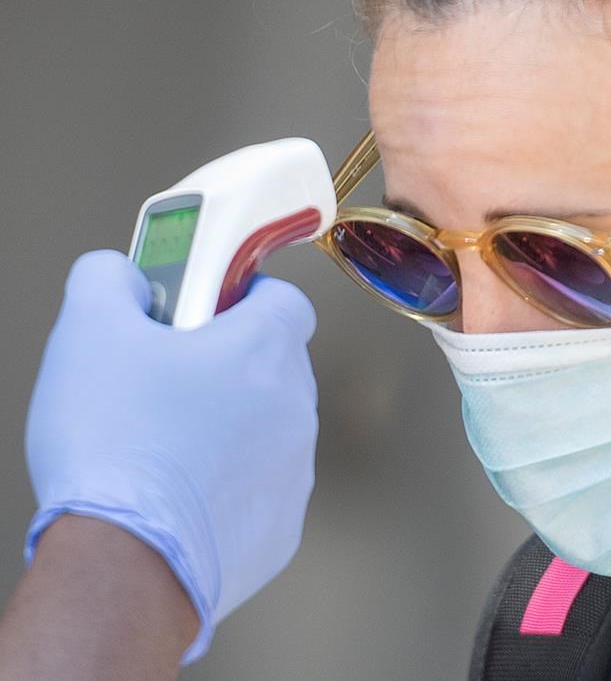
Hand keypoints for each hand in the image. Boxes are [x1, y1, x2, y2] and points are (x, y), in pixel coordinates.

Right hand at [24, 250, 319, 662]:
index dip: (250, 296)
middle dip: (232, 365)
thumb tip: (118, 274)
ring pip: (272, 430)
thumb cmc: (116, 446)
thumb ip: (106, 281)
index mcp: (263, 350)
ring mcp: (296, 470)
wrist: (126, 562)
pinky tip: (181, 496)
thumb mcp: (89, 332)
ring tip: (169, 444)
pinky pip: (263, 489)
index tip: (213, 307)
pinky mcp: (283, 526)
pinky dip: (232, 486)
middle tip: (174, 378)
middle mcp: (295, 407)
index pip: (287, 302)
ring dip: (233, 428)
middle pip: (277, 367)